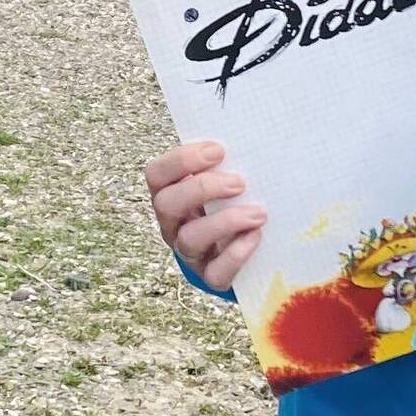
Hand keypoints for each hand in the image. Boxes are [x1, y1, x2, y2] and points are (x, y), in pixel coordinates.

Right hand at [145, 141, 264, 291]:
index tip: (218, 151)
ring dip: (224, 222)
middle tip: (239, 182)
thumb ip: (225, 163)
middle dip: (202, 189)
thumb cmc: (232, 202)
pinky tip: (256, 236)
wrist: (243, 249)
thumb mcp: (223, 178)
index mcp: (170, 193)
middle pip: (167, 204)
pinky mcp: (210, 277)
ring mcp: (189, 252)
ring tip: (258, 213)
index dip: (182, 160)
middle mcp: (173, 223)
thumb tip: (254, 138)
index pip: (157, 173)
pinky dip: (236, 254)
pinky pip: (215, 272)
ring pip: (189, 239)